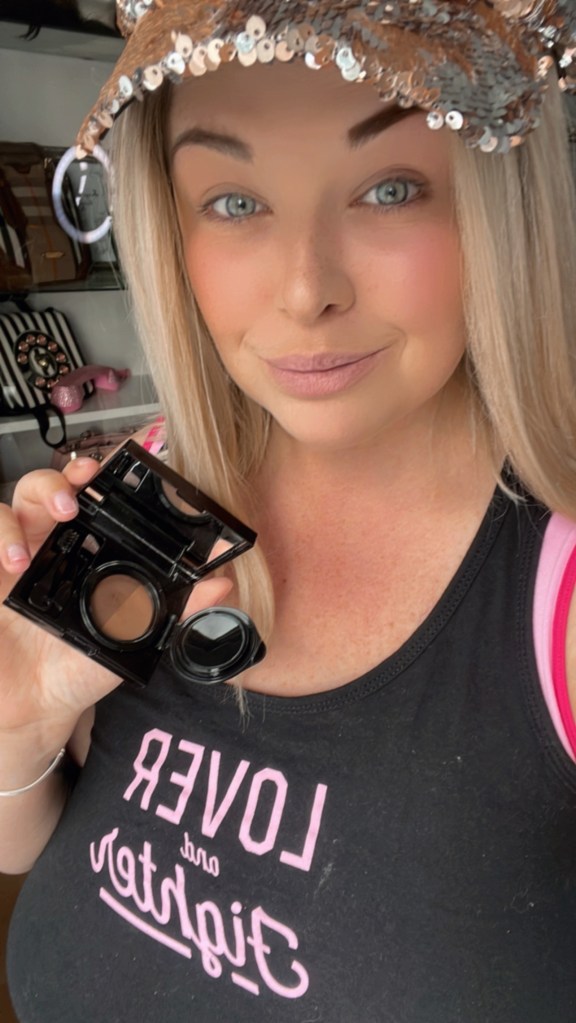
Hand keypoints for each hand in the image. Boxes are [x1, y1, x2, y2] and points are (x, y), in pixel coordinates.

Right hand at [0, 458, 232, 744]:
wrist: (37, 708)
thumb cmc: (81, 665)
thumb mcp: (131, 637)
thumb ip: (175, 610)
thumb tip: (222, 584)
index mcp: (85, 550)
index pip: (90, 498)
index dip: (97, 477)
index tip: (111, 469)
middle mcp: (48, 545)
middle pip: (46, 489)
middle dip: (59, 480)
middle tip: (77, 493)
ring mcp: (12, 559)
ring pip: (9, 507)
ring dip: (18, 516)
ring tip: (28, 551)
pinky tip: (10, 566)